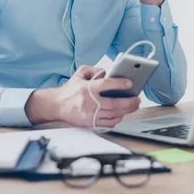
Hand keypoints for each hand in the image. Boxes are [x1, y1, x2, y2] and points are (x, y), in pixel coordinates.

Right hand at [25, 65, 140, 126]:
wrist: (57, 105)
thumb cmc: (70, 89)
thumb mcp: (80, 74)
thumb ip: (94, 70)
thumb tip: (108, 72)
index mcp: (86, 88)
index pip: (106, 85)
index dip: (120, 84)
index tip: (130, 83)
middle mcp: (89, 102)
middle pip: (114, 104)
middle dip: (129, 102)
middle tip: (137, 99)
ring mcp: (89, 115)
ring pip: (113, 115)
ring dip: (126, 111)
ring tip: (133, 106)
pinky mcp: (89, 123)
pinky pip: (108, 124)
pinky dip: (117, 119)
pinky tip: (122, 114)